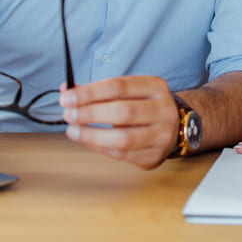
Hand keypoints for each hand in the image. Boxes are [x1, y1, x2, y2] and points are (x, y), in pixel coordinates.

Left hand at [59, 75, 178, 169]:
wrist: (175, 126)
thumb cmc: (144, 106)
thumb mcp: (128, 91)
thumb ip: (99, 91)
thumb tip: (67, 91)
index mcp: (155, 87)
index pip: (119, 87)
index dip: (90, 93)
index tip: (66, 98)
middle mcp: (163, 109)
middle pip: (123, 112)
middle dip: (90, 114)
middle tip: (68, 115)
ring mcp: (163, 134)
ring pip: (124, 138)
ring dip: (92, 135)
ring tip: (73, 131)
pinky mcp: (155, 155)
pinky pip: (124, 155)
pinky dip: (102, 148)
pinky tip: (89, 141)